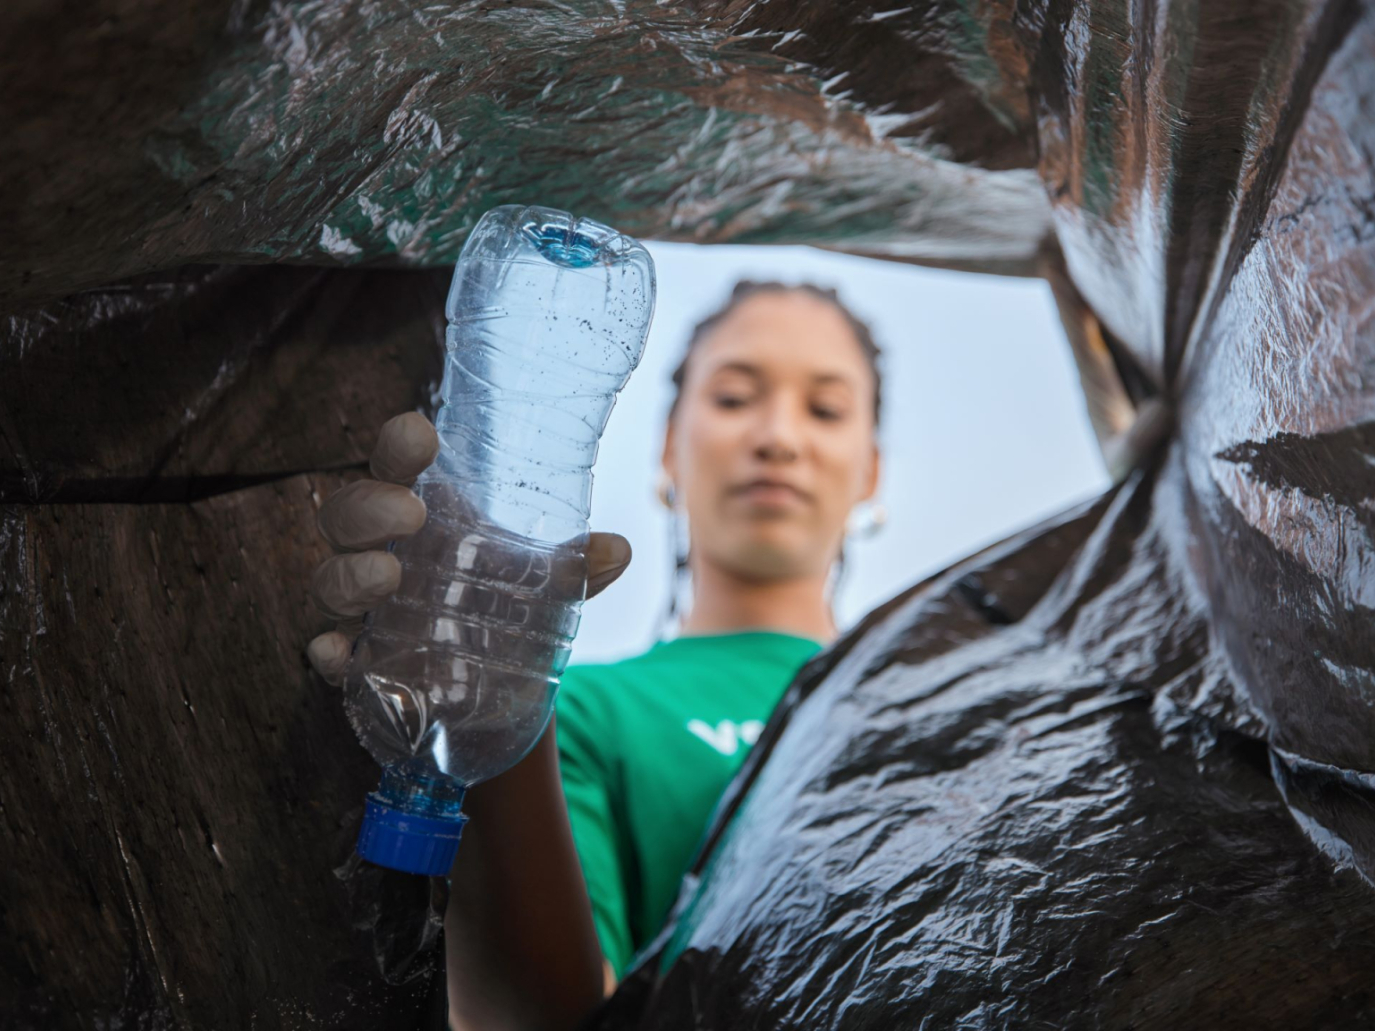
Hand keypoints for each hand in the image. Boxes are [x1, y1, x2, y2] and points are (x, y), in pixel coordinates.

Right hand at [305, 412, 632, 684]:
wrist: (497, 692)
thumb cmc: (506, 609)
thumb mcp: (546, 587)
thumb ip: (576, 569)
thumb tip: (617, 549)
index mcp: (421, 514)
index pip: (396, 467)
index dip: (398, 447)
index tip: (419, 433)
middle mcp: (379, 552)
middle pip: (346, 515)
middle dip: (368, 507)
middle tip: (410, 513)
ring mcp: (362, 611)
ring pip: (329, 580)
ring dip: (350, 575)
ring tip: (388, 575)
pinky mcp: (357, 665)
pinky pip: (326, 653)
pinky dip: (327, 652)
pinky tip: (339, 653)